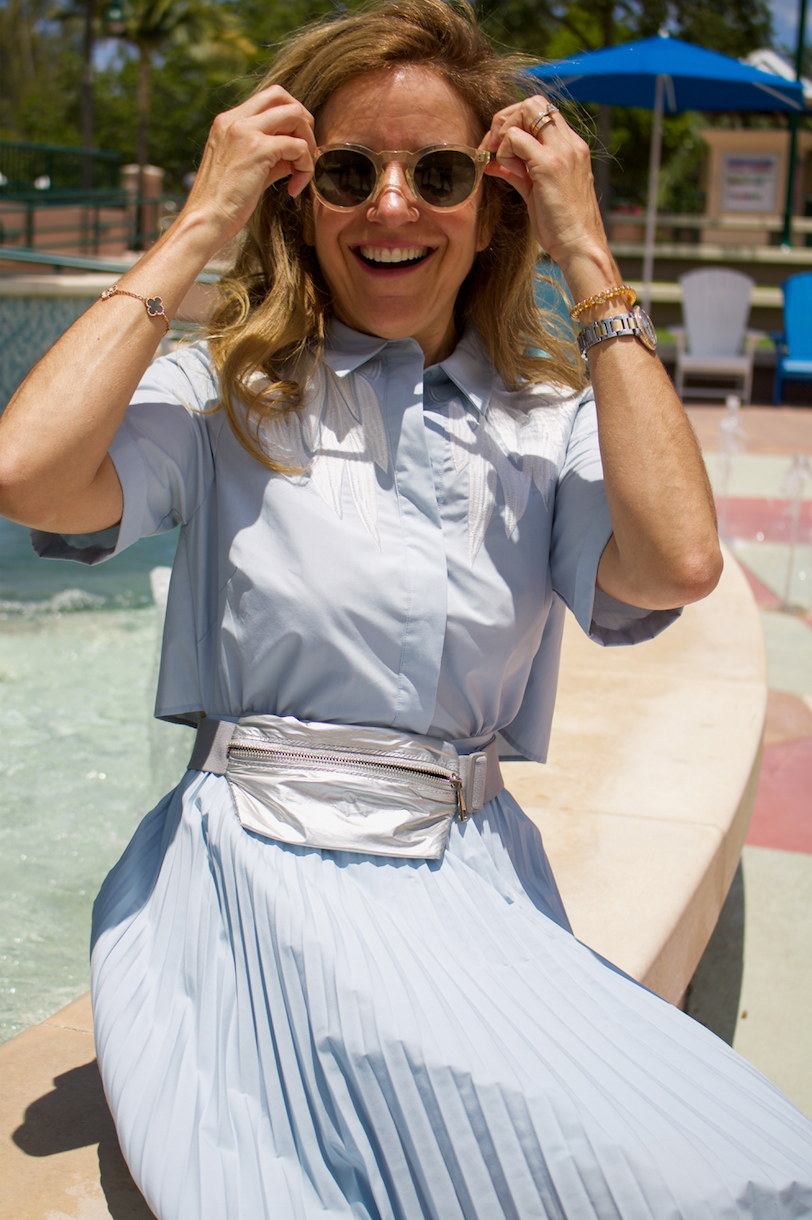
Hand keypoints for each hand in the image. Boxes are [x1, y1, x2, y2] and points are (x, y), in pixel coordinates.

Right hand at [182, 85, 317, 248]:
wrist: (206, 220)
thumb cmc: (224, 203)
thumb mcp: (248, 170)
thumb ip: (271, 155)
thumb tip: (298, 152)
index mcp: (228, 121)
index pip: (268, 98)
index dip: (289, 118)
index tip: (294, 148)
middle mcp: (235, 119)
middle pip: (282, 95)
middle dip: (303, 121)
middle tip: (305, 152)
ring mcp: (245, 131)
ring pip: (295, 115)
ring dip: (308, 143)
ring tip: (302, 173)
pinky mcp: (258, 149)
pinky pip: (298, 146)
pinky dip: (305, 168)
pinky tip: (293, 189)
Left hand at [480, 95, 611, 289]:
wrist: (580, 246)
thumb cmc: (561, 226)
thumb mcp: (537, 193)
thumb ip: (518, 173)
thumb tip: (494, 162)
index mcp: (571, 147)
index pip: (541, 111)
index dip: (515, 122)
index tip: (499, 148)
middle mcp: (570, 143)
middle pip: (533, 102)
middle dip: (506, 119)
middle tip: (492, 148)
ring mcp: (561, 151)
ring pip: (526, 110)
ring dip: (504, 132)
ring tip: (500, 162)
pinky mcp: (549, 165)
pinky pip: (516, 138)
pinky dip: (503, 151)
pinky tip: (505, 171)